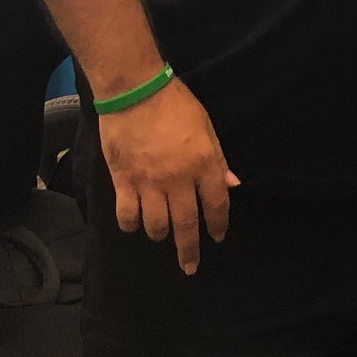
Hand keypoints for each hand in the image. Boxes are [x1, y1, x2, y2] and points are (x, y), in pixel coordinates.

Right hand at [97, 76, 236, 274]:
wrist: (134, 89)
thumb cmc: (175, 103)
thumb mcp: (207, 126)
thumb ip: (218, 160)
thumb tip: (233, 186)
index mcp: (204, 163)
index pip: (217, 204)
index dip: (219, 224)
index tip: (218, 236)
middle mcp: (179, 179)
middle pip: (187, 224)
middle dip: (190, 250)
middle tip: (190, 267)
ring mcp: (149, 183)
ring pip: (156, 226)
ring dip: (161, 235)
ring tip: (162, 235)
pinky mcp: (124, 181)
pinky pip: (127, 216)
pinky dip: (131, 224)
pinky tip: (135, 223)